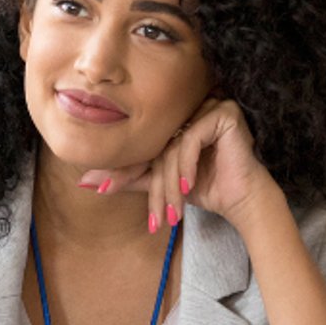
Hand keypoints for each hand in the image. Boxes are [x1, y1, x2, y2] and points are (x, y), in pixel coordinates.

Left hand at [78, 98, 287, 239]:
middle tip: (153, 219)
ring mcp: (206, 105)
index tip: (105, 190)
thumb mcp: (160, 183)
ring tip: (172, 213)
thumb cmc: (205, 188)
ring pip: (174, 147)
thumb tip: (84, 181)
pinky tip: (188, 186)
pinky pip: (193, 137)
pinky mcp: (224, 112)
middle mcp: (186, 109)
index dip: (124, 169)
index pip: (142, 144)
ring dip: (171, 184)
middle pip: (157, 147)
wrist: (241, 199)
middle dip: (153, 187)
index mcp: (170, 120)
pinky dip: (188, 165)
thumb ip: (127, 178)